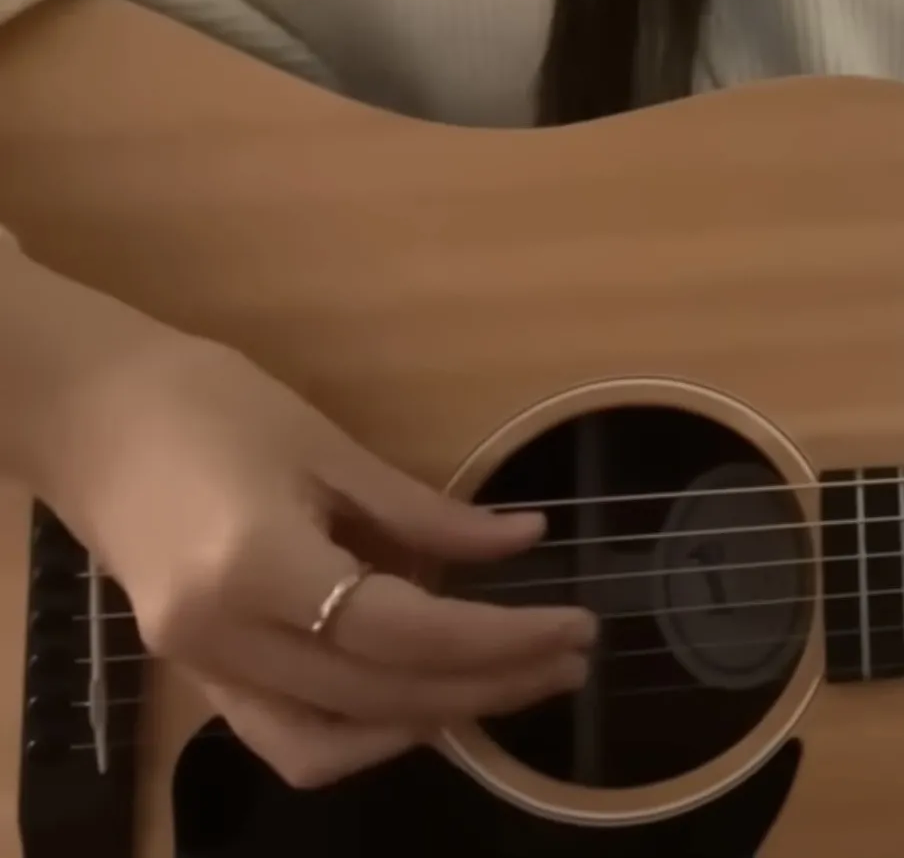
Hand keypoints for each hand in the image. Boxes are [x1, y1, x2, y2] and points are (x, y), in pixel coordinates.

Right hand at [37, 336, 595, 787]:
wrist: (89, 412)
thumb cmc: (209, 403)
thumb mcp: (329, 446)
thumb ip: (427, 514)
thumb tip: (524, 541)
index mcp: (257, 566)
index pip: (404, 631)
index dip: (502, 638)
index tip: (575, 625)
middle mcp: (223, 637)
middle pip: (381, 693)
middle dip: (491, 684)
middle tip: (570, 657)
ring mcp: (201, 667)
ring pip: (331, 741)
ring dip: (432, 720)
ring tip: (514, 682)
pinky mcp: (197, 675)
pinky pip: (287, 737)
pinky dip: (364, 732)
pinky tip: (426, 698)